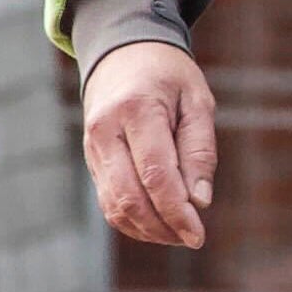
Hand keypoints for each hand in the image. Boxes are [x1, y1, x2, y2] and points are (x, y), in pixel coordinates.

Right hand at [83, 40, 216, 247]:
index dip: (176, 211)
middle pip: (129, 196)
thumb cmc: (168, 75)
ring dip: (148, 229)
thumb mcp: (197, 101)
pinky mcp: (92, 160)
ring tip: (180, 233)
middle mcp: (106, 131)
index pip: (155, 174)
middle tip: (193, 238)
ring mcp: (93, 147)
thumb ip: (199, 151)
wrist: (122, 52)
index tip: (198, 235)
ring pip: (114, 205)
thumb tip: (199, 201)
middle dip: (162, 226)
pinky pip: (108, 201)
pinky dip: (133, 220)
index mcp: (136, 110)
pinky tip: (159, 224)